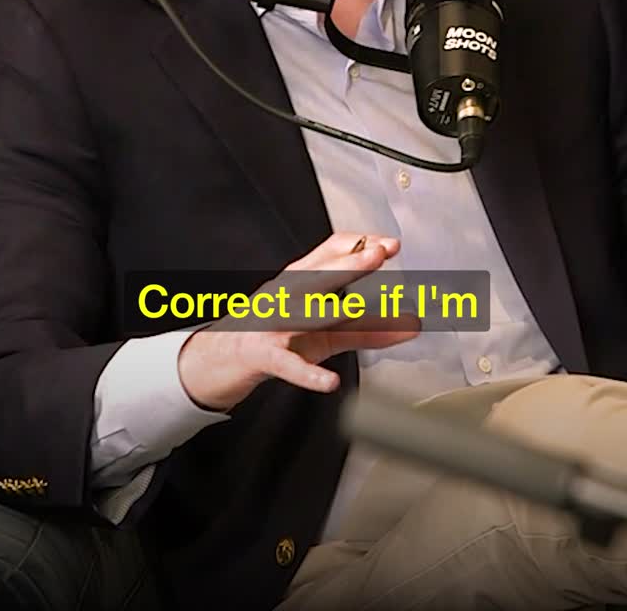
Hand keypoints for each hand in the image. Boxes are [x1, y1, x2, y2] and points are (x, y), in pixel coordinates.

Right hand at [177, 231, 418, 410]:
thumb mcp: (322, 330)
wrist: (216, 359)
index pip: (329, 253)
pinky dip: (307, 373)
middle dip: (349, 264)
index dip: (360, 246)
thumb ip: (367, 328)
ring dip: (333, 308)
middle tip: (379, 254)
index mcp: (297, 281)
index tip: (388, 245)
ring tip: (363, 307)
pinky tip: (329, 382)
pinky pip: (286, 364)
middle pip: (318, 275)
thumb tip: (410, 323)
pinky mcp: (261, 355)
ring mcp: (271, 324)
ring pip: (303, 312)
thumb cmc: (272, 336)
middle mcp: (284, 295)